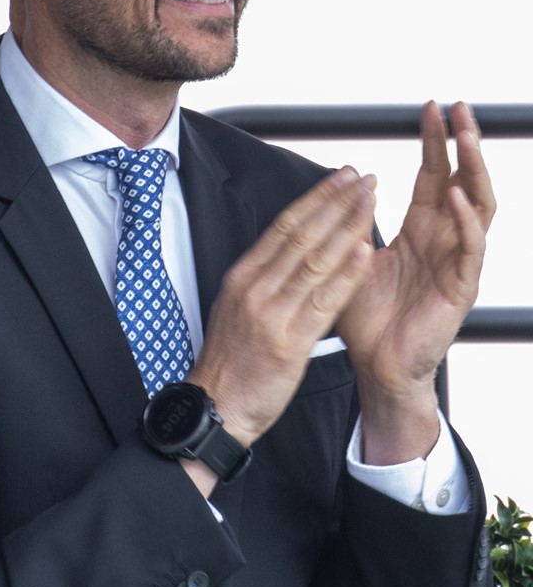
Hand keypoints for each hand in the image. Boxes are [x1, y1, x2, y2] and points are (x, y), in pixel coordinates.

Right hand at [189, 166, 376, 454]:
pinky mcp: (289, 343)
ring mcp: (271, 314)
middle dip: (336, 202)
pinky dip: (346, 275)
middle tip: (362, 178)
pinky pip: (324, 302)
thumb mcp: (238, 308)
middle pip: (301, 234)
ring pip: (315, 260)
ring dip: (347, 227)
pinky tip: (365, 253)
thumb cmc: (231, 362)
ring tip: (371, 203)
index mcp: (243, 276)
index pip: (283, 225)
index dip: (315, 198)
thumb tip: (291, 250)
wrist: (215, 408)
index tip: (339, 178)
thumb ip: (264, 279)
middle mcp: (255, 288)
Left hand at [337, 100, 495, 462]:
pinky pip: (471, 247)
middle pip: (463, 179)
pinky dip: (465, 218)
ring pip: (478, 205)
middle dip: (463, 143)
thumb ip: (355, 222)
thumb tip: (352, 180)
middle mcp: (444, 240)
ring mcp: (457, 262)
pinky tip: (454, 194)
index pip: (433, 174)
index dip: (434, 141)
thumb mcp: (353, 256)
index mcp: (421, 230)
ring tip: (466, 138)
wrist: (375, 365)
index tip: (430, 107)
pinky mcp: (461, 287)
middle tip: (459, 108)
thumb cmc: (367, 317)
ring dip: (472, 170)